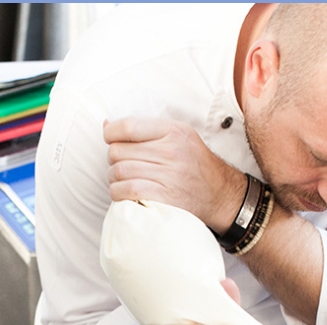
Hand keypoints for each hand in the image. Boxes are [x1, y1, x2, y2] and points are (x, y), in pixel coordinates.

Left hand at [103, 116, 246, 233]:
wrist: (219, 195)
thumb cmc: (194, 166)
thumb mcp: (179, 137)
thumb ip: (146, 130)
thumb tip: (107, 125)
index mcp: (173, 131)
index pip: (127, 126)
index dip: (110, 133)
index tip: (110, 140)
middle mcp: (171, 151)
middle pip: (118, 151)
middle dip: (112, 160)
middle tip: (119, 165)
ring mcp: (168, 175)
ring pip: (119, 172)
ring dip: (113, 179)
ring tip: (121, 180)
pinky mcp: (164, 197)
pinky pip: (127, 191)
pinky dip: (118, 193)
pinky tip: (123, 193)